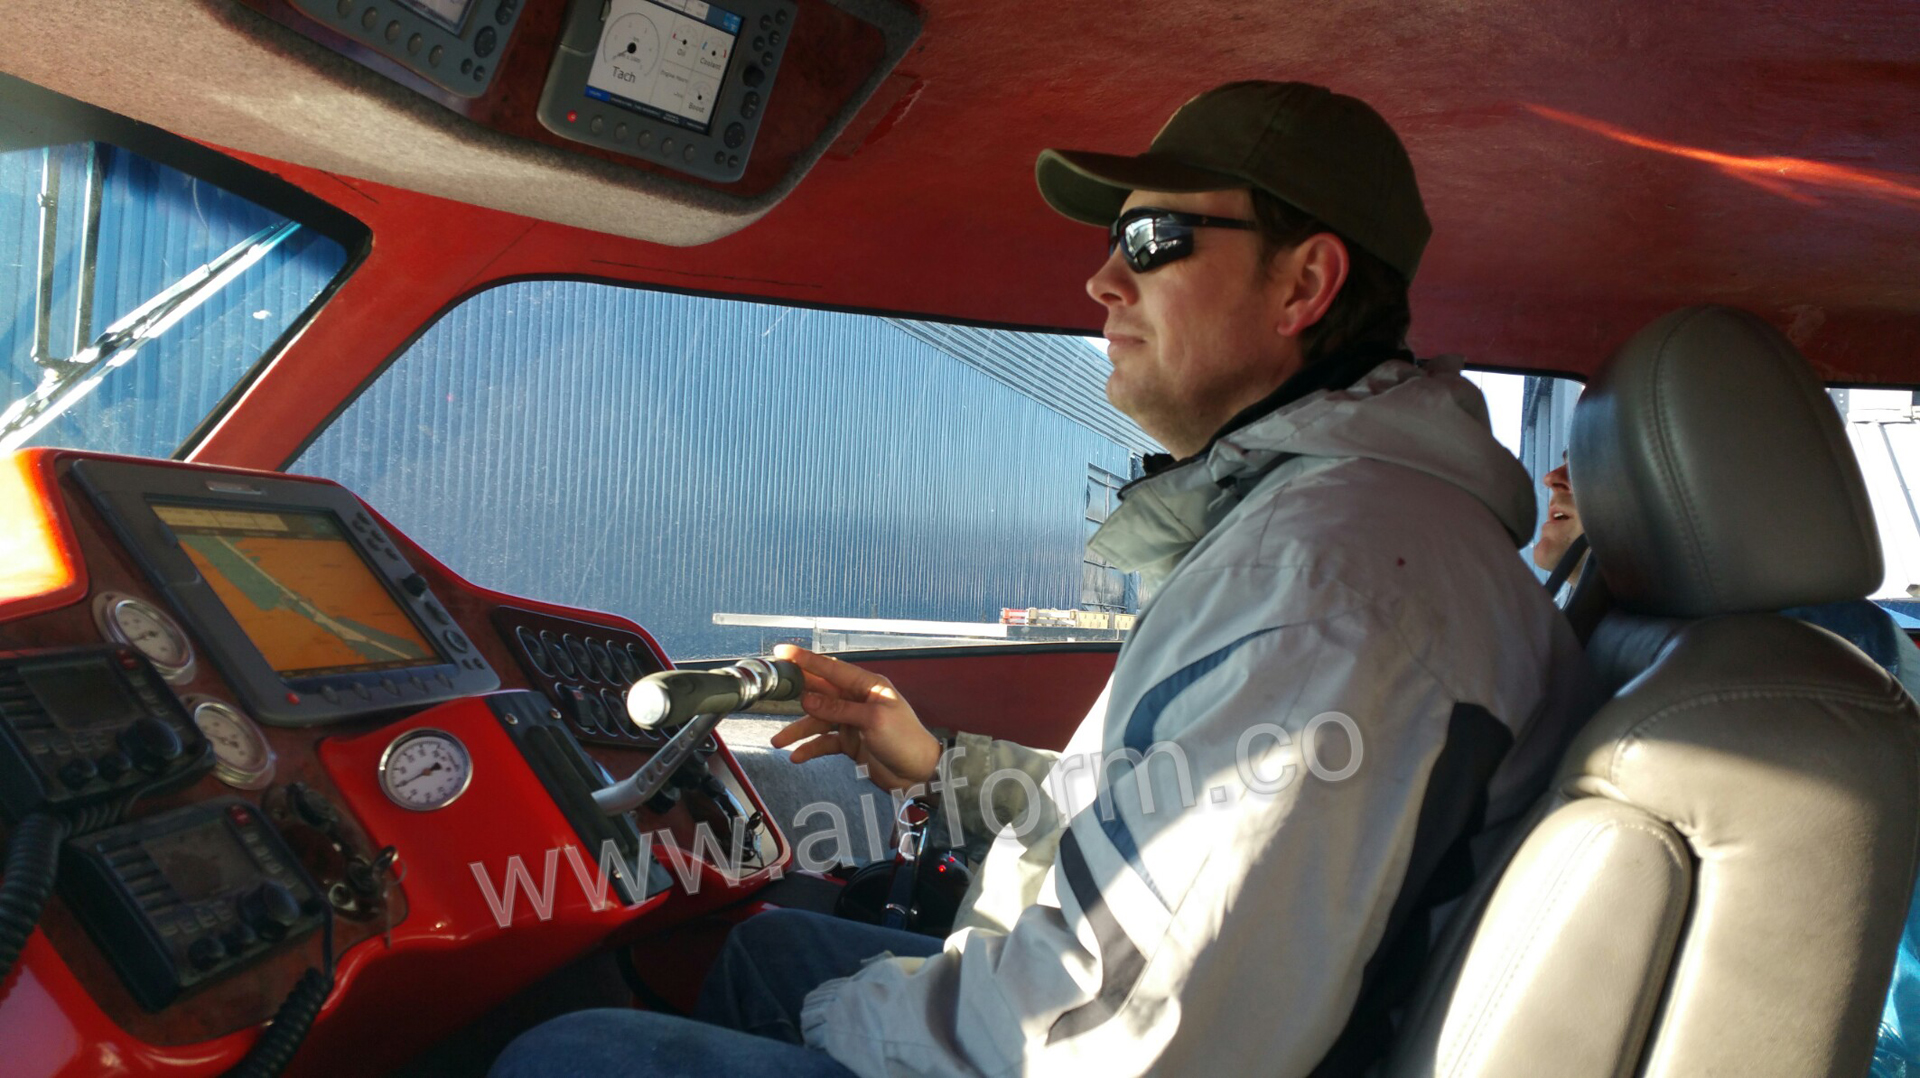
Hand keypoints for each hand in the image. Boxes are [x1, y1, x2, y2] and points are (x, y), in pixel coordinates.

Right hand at [769, 644, 941, 792]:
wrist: (919, 774)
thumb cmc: (906, 740)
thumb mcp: (873, 720)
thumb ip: (839, 709)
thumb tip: (808, 699)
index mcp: (868, 685)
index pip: (831, 668)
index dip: (806, 660)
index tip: (783, 652)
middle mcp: (858, 700)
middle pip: (820, 693)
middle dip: (796, 695)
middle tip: (772, 694)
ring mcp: (852, 721)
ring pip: (818, 720)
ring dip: (798, 730)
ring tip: (779, 741)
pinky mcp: (849, 742)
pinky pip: (823, 741)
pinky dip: (810, 748)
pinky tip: (797, 755)